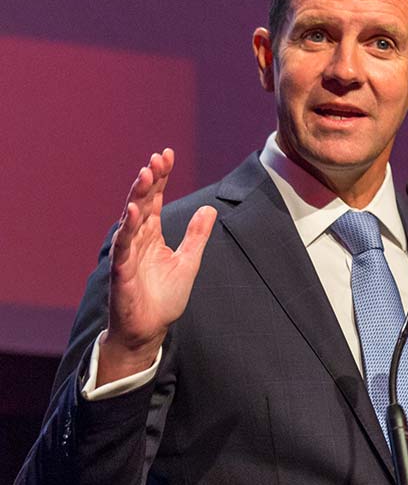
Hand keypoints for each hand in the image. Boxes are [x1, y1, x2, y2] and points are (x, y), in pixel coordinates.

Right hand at [98, 149, 216, 384]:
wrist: (149, 329)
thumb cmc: (164, 297)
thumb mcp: (189, 260)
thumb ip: (196, 235)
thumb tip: (209, 209)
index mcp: (152, 235)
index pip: (155, 199)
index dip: (161, 177)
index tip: (167, 155)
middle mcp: (138, 239)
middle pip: (142, 201)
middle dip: (149, 179)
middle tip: (157, 157)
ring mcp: (128, 253)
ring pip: (131, 218)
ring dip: (137, 196)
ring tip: (145, 173)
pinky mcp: (121, 271)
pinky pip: (123, 246)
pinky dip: (128, 228)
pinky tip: (133, 211)